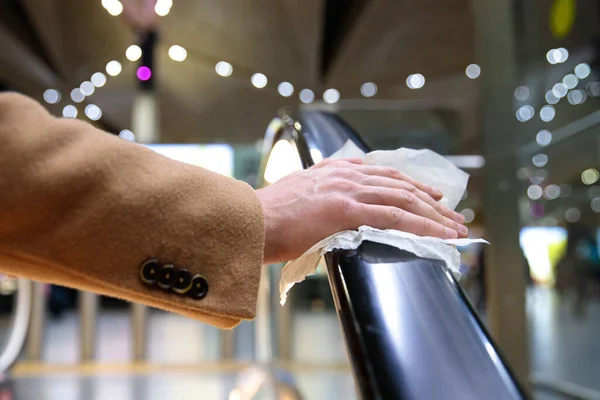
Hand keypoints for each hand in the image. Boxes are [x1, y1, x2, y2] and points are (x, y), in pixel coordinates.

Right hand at [256, 158, 466, 263]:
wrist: (251, 220)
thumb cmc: (270, 215)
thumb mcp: (298, 191)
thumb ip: (321, 190)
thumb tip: (333, 200)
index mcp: (336, 170)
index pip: (385, 175)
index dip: (413, 186)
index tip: (432, 196)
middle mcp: (346, 175)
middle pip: (401, 185)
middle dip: (432, 201)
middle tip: (454, 216)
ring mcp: (347, 190)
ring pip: (403, 199)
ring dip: (434, 215)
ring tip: (455, 228)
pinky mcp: (346, 209)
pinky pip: (394, 216)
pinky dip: (421, 225)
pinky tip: (439, 234)